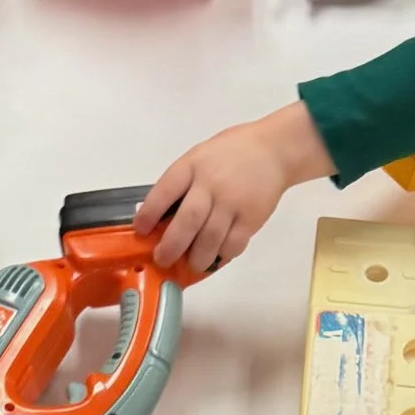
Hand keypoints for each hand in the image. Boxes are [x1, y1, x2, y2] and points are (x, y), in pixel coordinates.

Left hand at [136, 105, 324, 272]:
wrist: (274, 150)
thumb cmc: (230, 154)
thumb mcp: (199, 157)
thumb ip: (182, 182)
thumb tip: (160, 216)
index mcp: (192, 166)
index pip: (163, 192)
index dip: (148, 215)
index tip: (140, 231)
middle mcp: (211, 184)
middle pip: (187, 221)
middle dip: (171, 246)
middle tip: (163, 259)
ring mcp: (233, 203)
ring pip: (210, 239)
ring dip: (196, 258)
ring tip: (191, 264)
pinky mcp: (252, 218)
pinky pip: (233, 244)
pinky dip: (222, 256)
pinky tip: (216, 257)